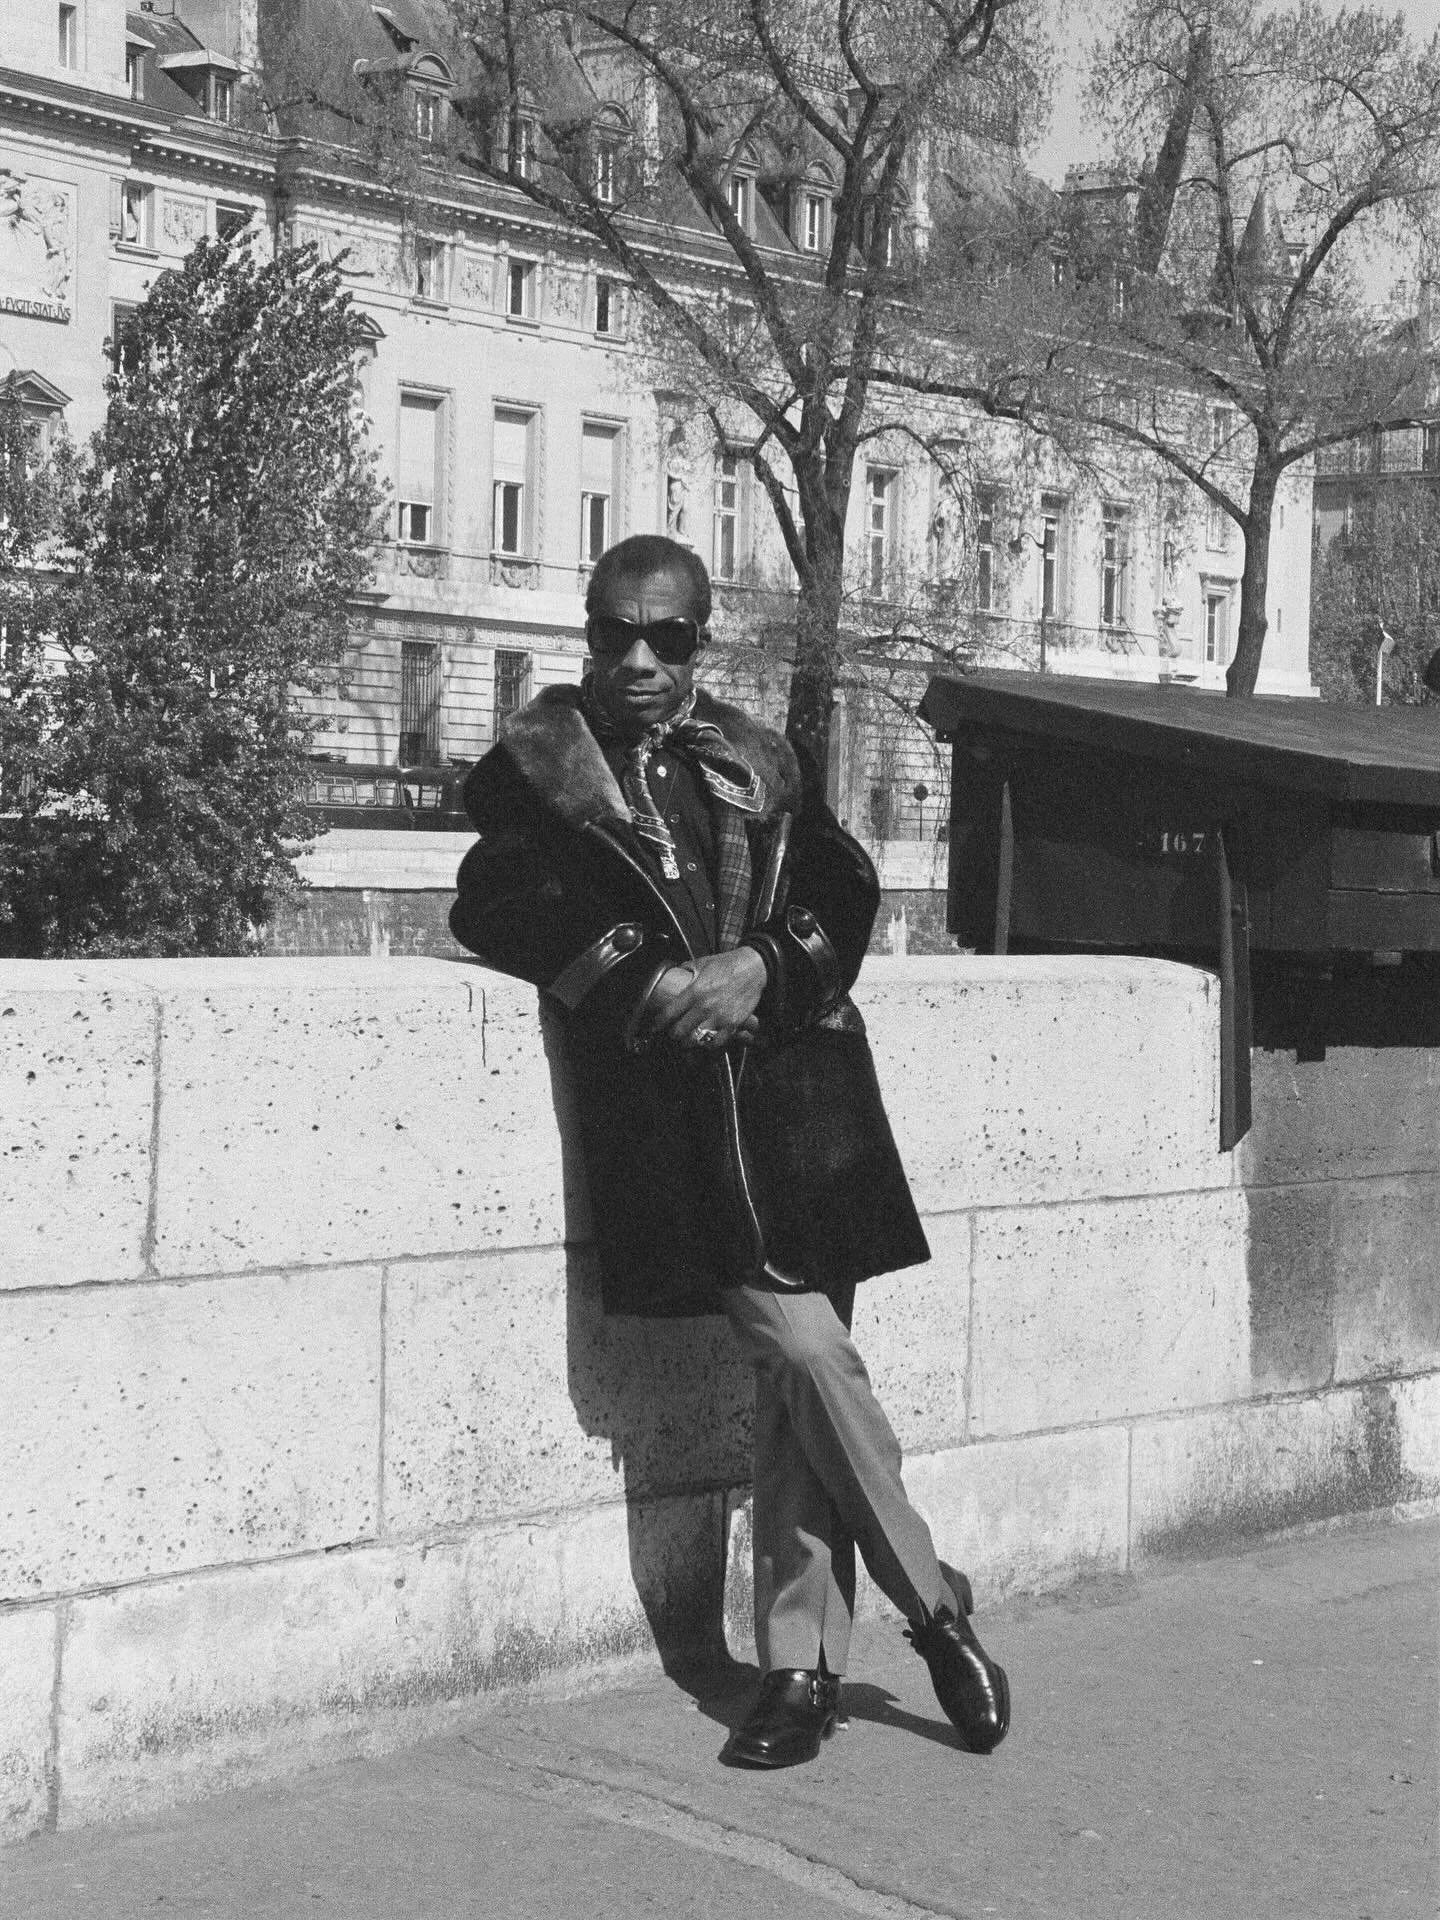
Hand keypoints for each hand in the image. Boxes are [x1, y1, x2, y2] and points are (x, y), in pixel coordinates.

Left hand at [637, 949, 766, 1050]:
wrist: (753, 968)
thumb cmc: (727, 964)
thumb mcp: (702, 963)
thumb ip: (686, 970)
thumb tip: (674, 973)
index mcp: (694, 991)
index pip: (669, 1013)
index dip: (658, 1024)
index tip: (654, 1028)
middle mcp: (705, 1006)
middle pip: (679, 1032)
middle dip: (673, 1035)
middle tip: (673, 1035)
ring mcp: (720, 1017)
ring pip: (696, 1041)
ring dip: (689, 1043)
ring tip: (687, 1042)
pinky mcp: (733, 1024)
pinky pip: (717, 1043)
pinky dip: (709, 1045)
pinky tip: (705, 1043)